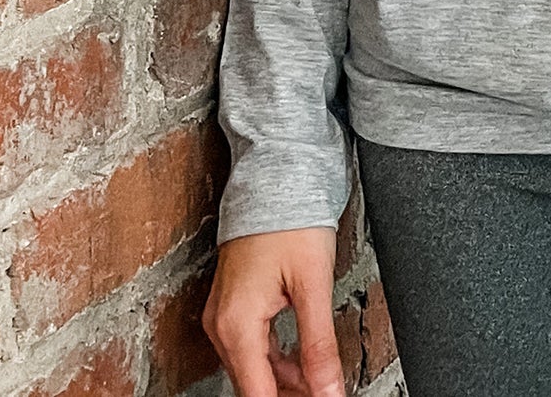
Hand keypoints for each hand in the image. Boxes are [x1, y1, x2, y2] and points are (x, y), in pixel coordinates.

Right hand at [203, 229, 347, 396]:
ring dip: (283, 381)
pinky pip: (251, 346)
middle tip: (323, 392)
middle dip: (288, 394)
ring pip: (252, 367)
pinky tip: (301, 363)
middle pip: (252, 385)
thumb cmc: (291, 218)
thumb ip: (319, 345)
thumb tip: (328, 391)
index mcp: (237, 324)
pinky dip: (275, 360)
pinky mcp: (233, 303)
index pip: (257, 394)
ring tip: (318, 383)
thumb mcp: (314, 284)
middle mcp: (222, 323)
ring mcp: (224, 313)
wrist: (276, 176)